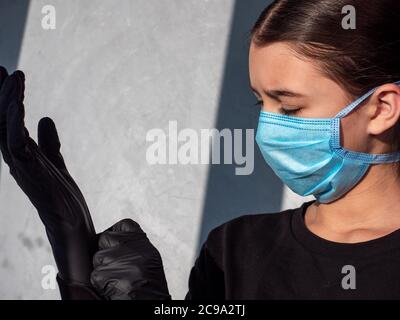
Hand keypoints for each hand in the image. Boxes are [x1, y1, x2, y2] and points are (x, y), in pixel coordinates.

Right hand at [0, 67, 96, 285]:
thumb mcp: (56, 161)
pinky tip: (19, 101)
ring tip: (13, 76)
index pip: (7, 122)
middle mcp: (16, 158)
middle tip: (0, 68)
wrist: (72, 223)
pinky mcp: (29, 171)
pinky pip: (16, 141)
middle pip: (0, 121)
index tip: (6, 74)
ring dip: (8, 101)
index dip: (5, 100)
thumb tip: (44, 119)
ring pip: (5, 128)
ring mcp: (20, 165)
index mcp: (22, 155)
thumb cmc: (62, 196)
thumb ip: (49, 142)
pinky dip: (15, 120)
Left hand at [91, 219, 170, 299]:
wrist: (150, 302)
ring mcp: (116, 259)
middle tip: (116, 265)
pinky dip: (101, 282)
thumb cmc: (151, 285)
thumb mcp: (150, 258)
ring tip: (118, 278)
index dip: (117, 232)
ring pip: (98, 257)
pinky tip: (114, 285)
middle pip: (105, 238)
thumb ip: (135, 245)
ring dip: (103, 268)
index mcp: (142, 242)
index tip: (116, 241)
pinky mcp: (104, 274)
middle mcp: (130, 247)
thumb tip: (117, 240)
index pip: (124, 225)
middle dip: (106, 251)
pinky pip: (95, 274)